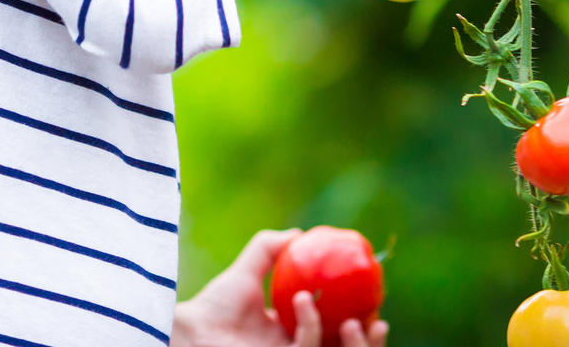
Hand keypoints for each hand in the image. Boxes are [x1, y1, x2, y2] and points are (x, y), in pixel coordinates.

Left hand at [171, 228, 389, 346]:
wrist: (191, 331)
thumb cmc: (213, 305)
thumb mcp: (247, 271)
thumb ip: (270, 249)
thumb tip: (299, 233)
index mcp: (292, 337)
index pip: (335, 335)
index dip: (360, 325)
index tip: (376, 302)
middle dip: (369, 346)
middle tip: (377, 320)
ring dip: (352, 344)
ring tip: (351, 319)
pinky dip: (311, 325)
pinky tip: (303, 300)